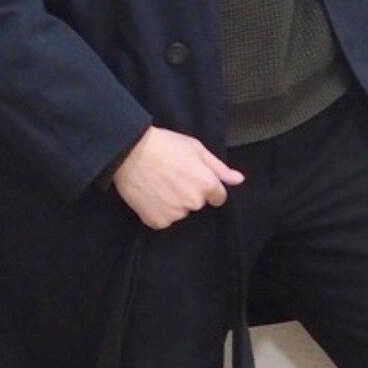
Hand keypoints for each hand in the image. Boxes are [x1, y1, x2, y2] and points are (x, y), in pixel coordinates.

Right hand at [110, 125, 244, 228]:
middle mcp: (194, 202)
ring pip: (181, 212)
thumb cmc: (165, 145)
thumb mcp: (196, 149)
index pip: (218, 197)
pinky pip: (164, 219)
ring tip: (159, 184)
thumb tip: (239, 180)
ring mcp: (175, 214)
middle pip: (198, 203)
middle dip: (189, 193)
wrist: (128, 151)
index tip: (192, 177)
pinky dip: (158, 210)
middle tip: (172, 176)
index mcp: (206, 184)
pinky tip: (151, 194)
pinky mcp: (157, 221)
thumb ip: (219, 168)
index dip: (206, 186)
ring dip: (174, 202)